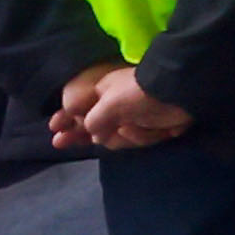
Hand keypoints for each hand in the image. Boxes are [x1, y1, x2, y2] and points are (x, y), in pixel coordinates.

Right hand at [56, 68, 192, 151]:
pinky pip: (144, 139)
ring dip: (133, 136)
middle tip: (66, 143)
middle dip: (92, 136)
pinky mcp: (156, 126)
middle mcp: (118, 106)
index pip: (80, 111)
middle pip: (100, 130)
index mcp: (104, 95)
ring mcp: (137, 117)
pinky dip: (151, 136)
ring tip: (135, 127)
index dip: (66, 121)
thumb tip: (94, 136)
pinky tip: (161, 129)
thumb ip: (92, 121)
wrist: (180, 92)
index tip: (54, 130)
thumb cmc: (138, 94)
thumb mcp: (108, 105)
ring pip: (123, 138)